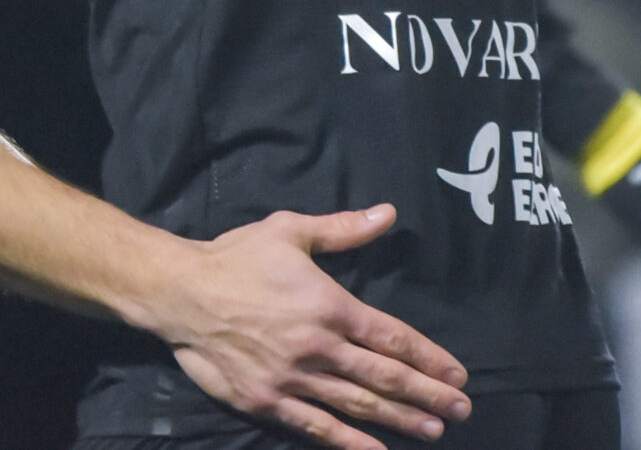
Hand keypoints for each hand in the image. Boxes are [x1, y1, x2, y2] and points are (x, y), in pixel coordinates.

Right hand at [142, 206, 470, 449]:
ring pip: (357, 405)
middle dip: (428, 394)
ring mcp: (293, 378)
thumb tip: (388, 214)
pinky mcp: (268, 401)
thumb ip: (342, 228)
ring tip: (434, 430)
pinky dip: (350, 442)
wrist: (179, 292)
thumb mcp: (290, 230)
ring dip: (400, 419)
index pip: (391, 337)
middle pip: (384, 377)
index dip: (428, 358)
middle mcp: (317, 346)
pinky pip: (316, 426)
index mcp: (328, 304)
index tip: (457, 374)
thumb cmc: (236, 257)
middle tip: (461, 410)